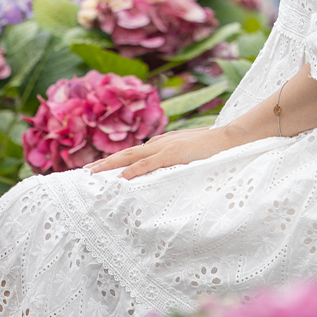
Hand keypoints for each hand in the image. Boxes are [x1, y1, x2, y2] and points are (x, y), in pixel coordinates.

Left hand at [89, 123, 234, 179]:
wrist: (231, 138)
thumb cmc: (212, 149)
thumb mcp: (188, 156)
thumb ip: (173, 163)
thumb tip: (160, 175)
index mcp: (162, 144)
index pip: (132, 153)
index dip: (114, 161)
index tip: (98, 170)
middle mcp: (159, 142)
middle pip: (126, 153)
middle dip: (104, 163)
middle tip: (84, 172)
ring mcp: (166, 146)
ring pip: (131, 156)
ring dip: (111, 165)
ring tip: (93, 174)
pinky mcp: (175, 153)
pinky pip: (150, 163)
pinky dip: (134, 169)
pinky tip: (122, 177)